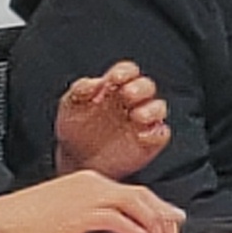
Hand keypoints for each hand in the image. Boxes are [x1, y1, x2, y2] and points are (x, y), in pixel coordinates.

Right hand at [0, 172, 185, 232]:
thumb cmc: (27, 220)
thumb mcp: (66, 211)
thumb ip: (92, 214)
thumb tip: (118, 229)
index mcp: (88, 181)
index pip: (132, 190)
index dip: (156, 205)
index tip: (171, 217)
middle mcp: (92, 183)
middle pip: (139, 194)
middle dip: (162, 212)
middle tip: (176, 228)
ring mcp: (86, 196)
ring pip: (134, 203)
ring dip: (153, 221)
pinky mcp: (79, 212)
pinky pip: (115, 218)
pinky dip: (133, 228)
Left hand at [50, 62, 169, 179]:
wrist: (78, 161)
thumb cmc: (76, 129)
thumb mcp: (71, 106)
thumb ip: (80, 90)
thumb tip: (94, 82)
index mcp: (115, 87)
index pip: (127, 71)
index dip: (125, 72)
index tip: (116, 78)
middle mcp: (133, 101)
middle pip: (146, 86)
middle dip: (140, 88)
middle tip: (128, 94)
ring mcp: (144, 120)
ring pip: (158, 107)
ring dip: (151, 110)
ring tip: (138, 116)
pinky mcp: (151, 140)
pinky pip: (161, 133)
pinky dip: (156, 134)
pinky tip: (141, 137)